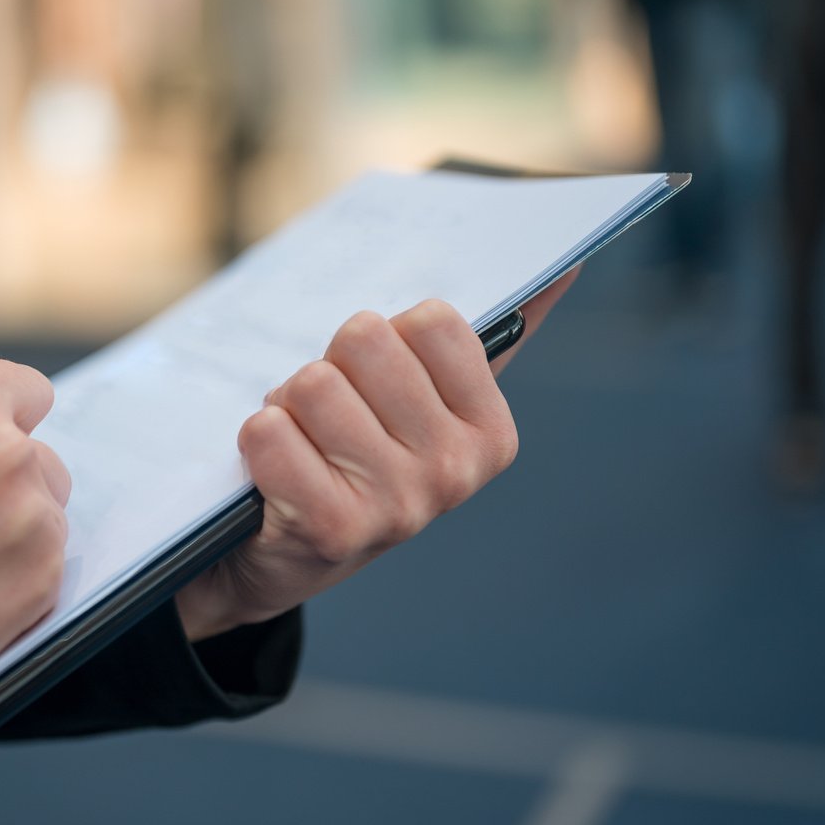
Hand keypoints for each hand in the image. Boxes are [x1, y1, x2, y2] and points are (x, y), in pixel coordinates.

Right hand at [0, 361, 69, 820]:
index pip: (26, 388)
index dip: (8, 414)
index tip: (1, 428)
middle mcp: (9, 457)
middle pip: (40, 458)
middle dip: (7, 483)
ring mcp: (34, 523)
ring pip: (44, 515)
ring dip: (12, 533)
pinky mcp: (44, 582)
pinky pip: (42, 565)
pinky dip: (13, 579)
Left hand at [175, 271, 575, 639]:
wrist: (283, 558)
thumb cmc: (358, 459)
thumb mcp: (425, 407)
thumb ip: (492, 340)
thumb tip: (565, 266)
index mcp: (490, 434)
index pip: (431, 320)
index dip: (382, 340)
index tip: (376, 389)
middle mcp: (454, 473)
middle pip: (364, 339)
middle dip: (331, 368)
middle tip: (327, 421)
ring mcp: (397, 505)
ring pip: (313, 383)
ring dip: (287, 407)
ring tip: (301, 447)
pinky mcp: (330, 528)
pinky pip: (270, 431)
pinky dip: (259, 440)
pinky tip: (275, 476)